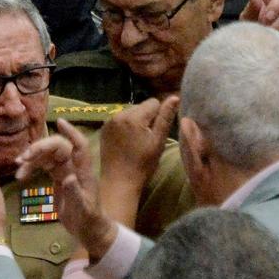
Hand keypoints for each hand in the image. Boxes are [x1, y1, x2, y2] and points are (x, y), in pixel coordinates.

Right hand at [15, 119, 116, 260]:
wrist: (89, 230)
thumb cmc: (88, 220)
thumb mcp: (82, 210)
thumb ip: (74, 193)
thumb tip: (67, 177)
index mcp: (83, 171)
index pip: (79, 146)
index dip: (71, 132)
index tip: (59, 122)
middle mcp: (74, 168)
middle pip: (58, 148)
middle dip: (40, 148)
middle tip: (23, 158)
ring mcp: (65, 172)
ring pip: (48, 156)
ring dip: (32, 158)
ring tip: (18, 167)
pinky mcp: (57, 179)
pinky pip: (43, 166)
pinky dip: (31, 168)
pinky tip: (20, 175)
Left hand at [99, 98, 178, 225]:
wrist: (119, 182)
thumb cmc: (143, 164)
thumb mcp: (158, 141)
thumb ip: (166, 117)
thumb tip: (175, 96)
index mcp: (134, 117)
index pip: (154, 102)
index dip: (159, 116)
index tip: (156, 133)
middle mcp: (119, 114)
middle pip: (141, 106)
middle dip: (147, 118)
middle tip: (147, 139)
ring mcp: (109, 121)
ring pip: (130, 112)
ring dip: (136, 122)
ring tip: (136, 142)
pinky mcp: (104, 128)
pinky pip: (120, 119)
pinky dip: (125, 126)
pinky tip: (127, 142)